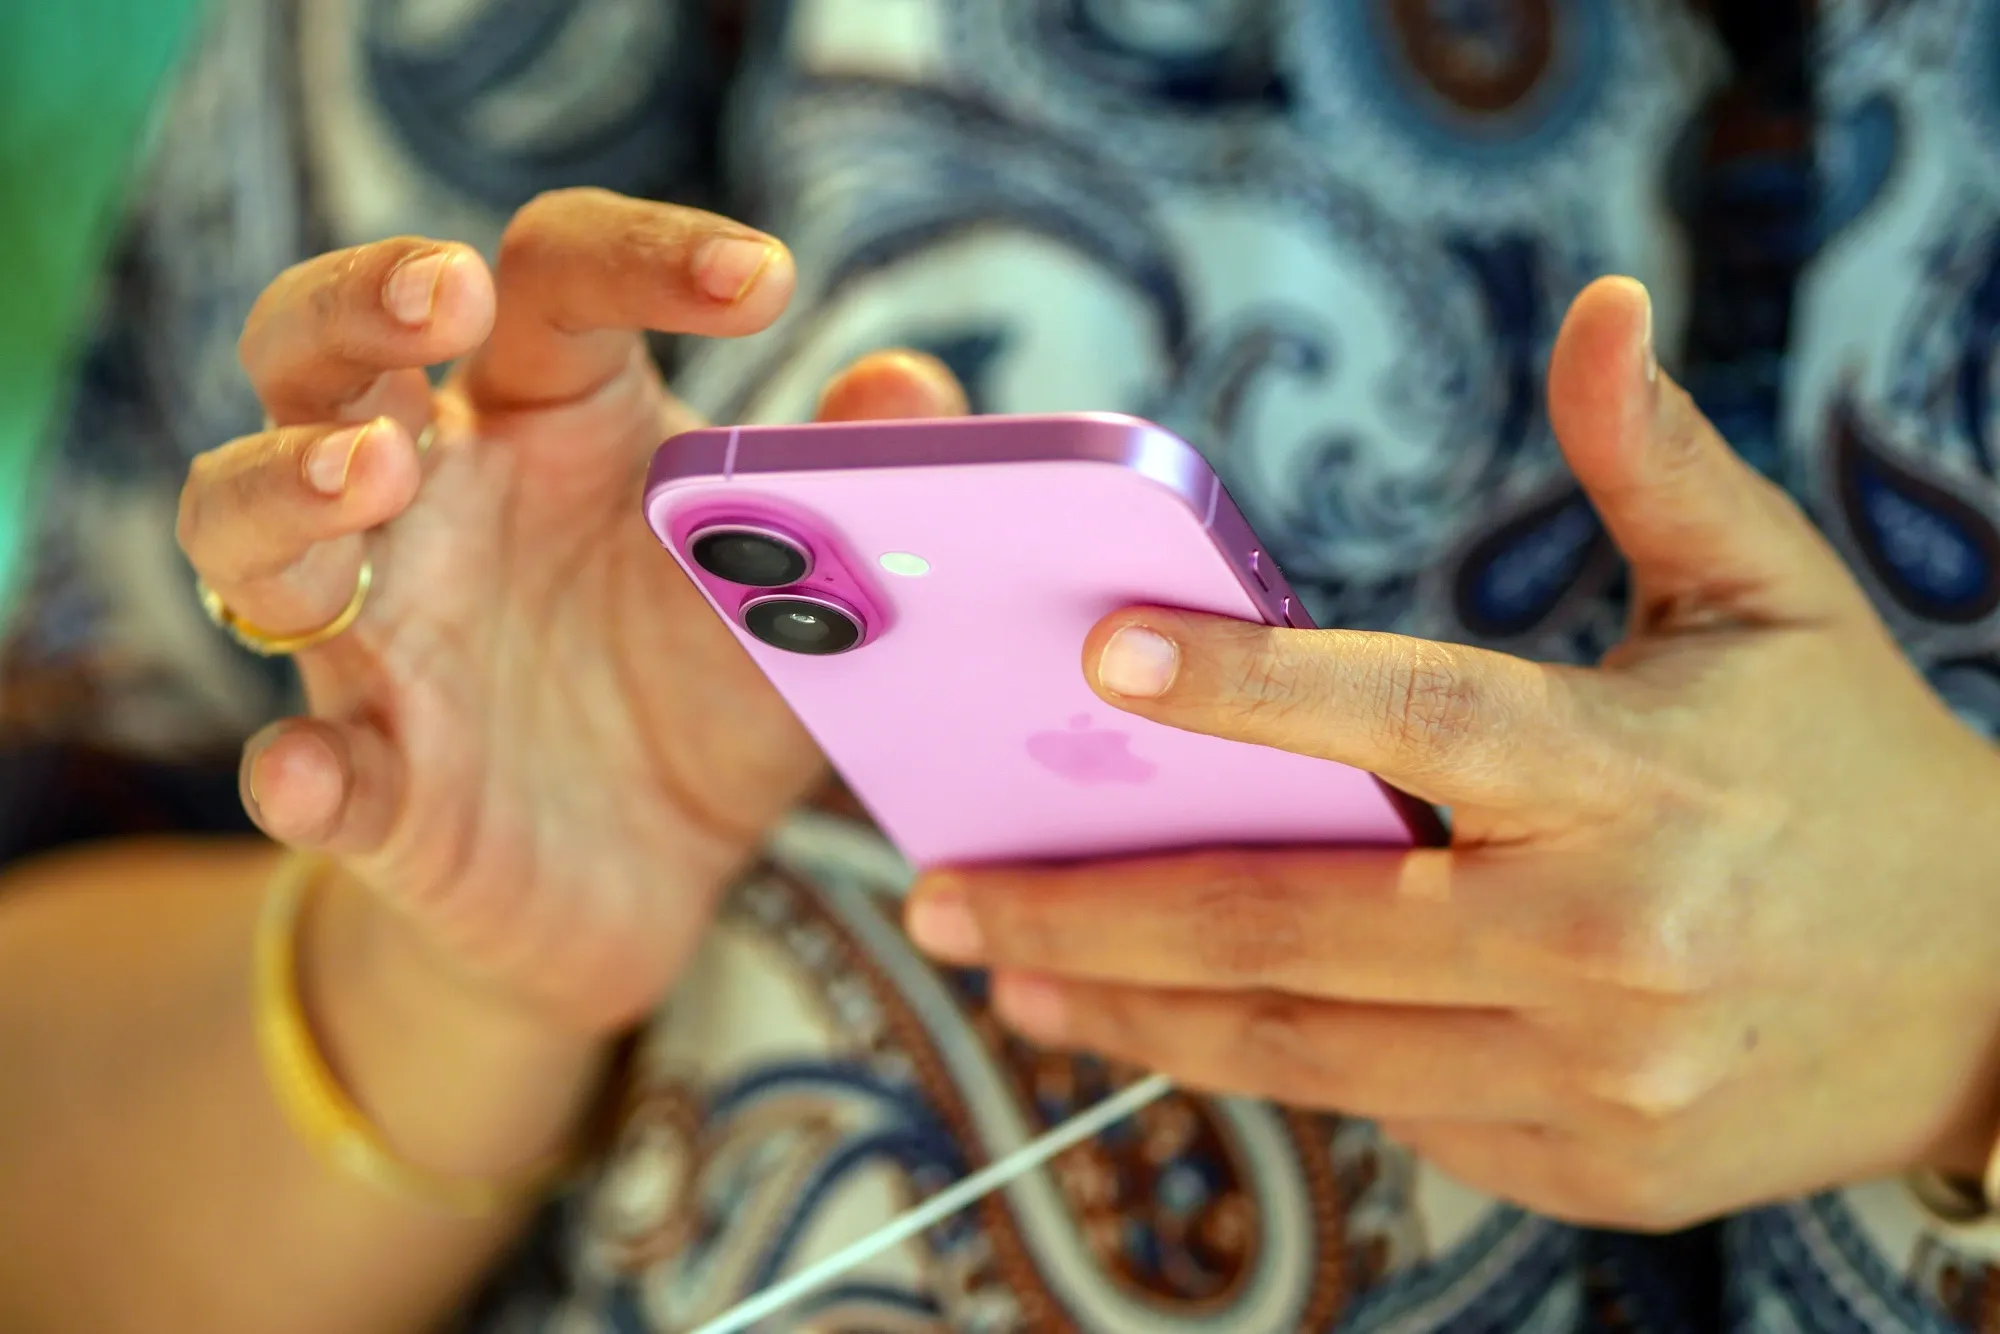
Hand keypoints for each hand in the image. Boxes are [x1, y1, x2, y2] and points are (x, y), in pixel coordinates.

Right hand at [179, 189, 964, 1034]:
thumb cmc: (715, 692)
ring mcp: (379, 639)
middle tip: (448, 290)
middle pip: (326, 352)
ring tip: (372, 474)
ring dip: (287, 488)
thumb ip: (853, 493)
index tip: (763, 279)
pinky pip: (301, 766)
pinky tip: (319, 772)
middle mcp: (437, 502)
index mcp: (554, 426)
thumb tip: (909, 388)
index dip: (643, 255)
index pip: (556, 286)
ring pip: (243, 524)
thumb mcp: (809, 592)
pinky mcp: (369, 782)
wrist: (652, 880)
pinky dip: (297, 770)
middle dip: (359, 300)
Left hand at [904, 278, 1999, 1230]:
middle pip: (1291, 927)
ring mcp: (1595, 1082)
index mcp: (1633, 770)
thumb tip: (1598, 310)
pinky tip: (1190, 1020)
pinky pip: (1388, 1114)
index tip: (1096, 657)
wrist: (1992, 995)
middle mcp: (1606, 938)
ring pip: (1307, 1053)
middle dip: (1092, 916)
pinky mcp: (1590, 1173)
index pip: (1407, 715)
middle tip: (943, 896)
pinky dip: (1280, 1061)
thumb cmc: (1850, 767)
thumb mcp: (1771, 597)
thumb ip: (1658, 464)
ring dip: (1140, 1016)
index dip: (1245, 685)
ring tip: (1015, 974)